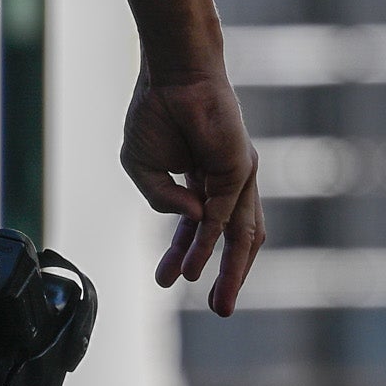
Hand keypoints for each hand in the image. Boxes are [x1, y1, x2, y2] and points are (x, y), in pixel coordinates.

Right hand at [125, 66, 262, 313]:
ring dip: (231, 273)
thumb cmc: (158, 112)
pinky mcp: (239, 170)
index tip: (165, 279)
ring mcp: (237, 178)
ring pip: (242, 236)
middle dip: (226, 277)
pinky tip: (194, 267)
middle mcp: (227, 183)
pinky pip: (223, 218)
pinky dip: (208, 245)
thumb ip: (161, 201)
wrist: (171, 76)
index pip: (200, 229)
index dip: (183, 255)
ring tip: (219, 305)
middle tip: (218, 309)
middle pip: (234, 240)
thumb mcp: (143, 169)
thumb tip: (189, 221)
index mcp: (204, 181)